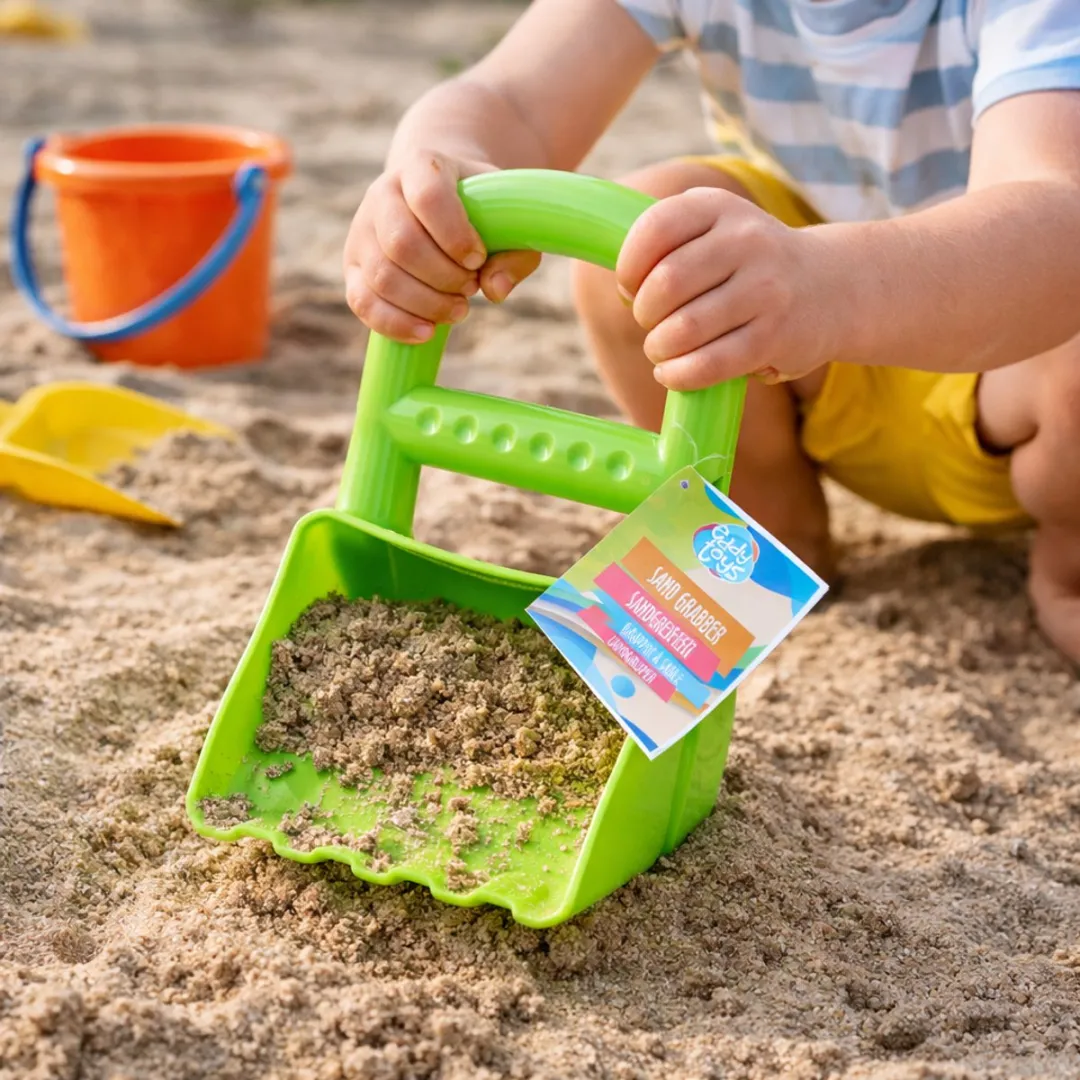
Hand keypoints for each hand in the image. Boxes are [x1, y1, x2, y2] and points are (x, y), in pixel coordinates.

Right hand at [343, 150, 541, 342]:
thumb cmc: (479, 212)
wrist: (437, 201)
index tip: (478, 258)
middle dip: (444, 278)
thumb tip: (495, 290)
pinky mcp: (353, 267)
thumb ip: (516, 252)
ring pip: (382, 277)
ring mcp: (362, 230)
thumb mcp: (508, 220)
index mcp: (422, 166)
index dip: (456, 236)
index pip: (429, 197)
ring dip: (427, 303)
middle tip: (471, 287)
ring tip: (459, 308)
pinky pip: (362, 302)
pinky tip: (427, 331)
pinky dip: (396, 323)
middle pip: (402, 244)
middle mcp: (383, 192)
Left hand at [616, 187, 846, 388]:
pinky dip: (679, 374)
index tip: (630, 287)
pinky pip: (710, 363)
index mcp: (719, 208)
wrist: (831, 286)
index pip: (655, 229)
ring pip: (684, 329)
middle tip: (651, 323)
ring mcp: (765, 288)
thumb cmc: (749, 264)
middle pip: (665, 285)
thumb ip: (667, 244)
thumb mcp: (715, 230)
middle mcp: (745, 241)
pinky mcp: (774, 335)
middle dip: (645, 314)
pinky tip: (672, 373)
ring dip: (659, 348)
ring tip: (661, 350)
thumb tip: (622, 291)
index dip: (629, 266)